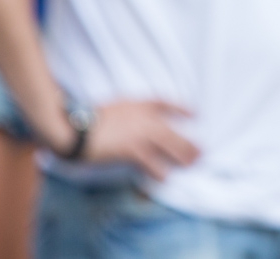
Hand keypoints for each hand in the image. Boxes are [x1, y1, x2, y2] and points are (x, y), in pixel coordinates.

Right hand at [82, 100, 200, 180]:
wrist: (78, 130)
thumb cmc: (91, 118)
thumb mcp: (115, 105)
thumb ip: (131, 110)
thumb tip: (139, 119)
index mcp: (139, 104)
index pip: (165, 102)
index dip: (181, 108)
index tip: (195, 113)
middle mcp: (144, 118)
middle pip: (173, 131)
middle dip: (188, 143)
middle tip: (201, 152)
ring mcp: (140, 135)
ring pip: (169, 147)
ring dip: (182, 157)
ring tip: (191, 164)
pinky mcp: (133, 151)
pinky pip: (152, 163)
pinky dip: (159, 171)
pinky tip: (165, 177)